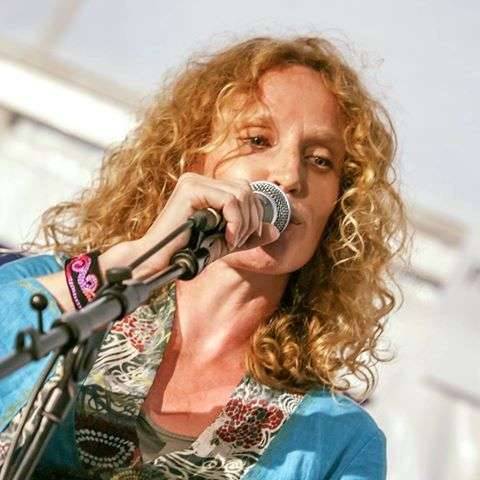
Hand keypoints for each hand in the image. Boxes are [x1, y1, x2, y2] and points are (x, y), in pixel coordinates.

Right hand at [101, 173, 279, 278]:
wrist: (161, 263)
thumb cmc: (188, 252)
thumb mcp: (226, 243)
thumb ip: (250, 235)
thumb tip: (275, 230)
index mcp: (207, 188)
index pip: (246, 192)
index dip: (254, 216)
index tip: (244, 239)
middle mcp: (200, 179)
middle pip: (247, 190)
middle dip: (251, 220)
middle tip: (238, 241)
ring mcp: (194, 181)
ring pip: (241, 194)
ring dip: (244, 222)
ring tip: (231, 241)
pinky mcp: (191, 189)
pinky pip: (229, 200)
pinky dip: (235, 221)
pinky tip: (226, 237)